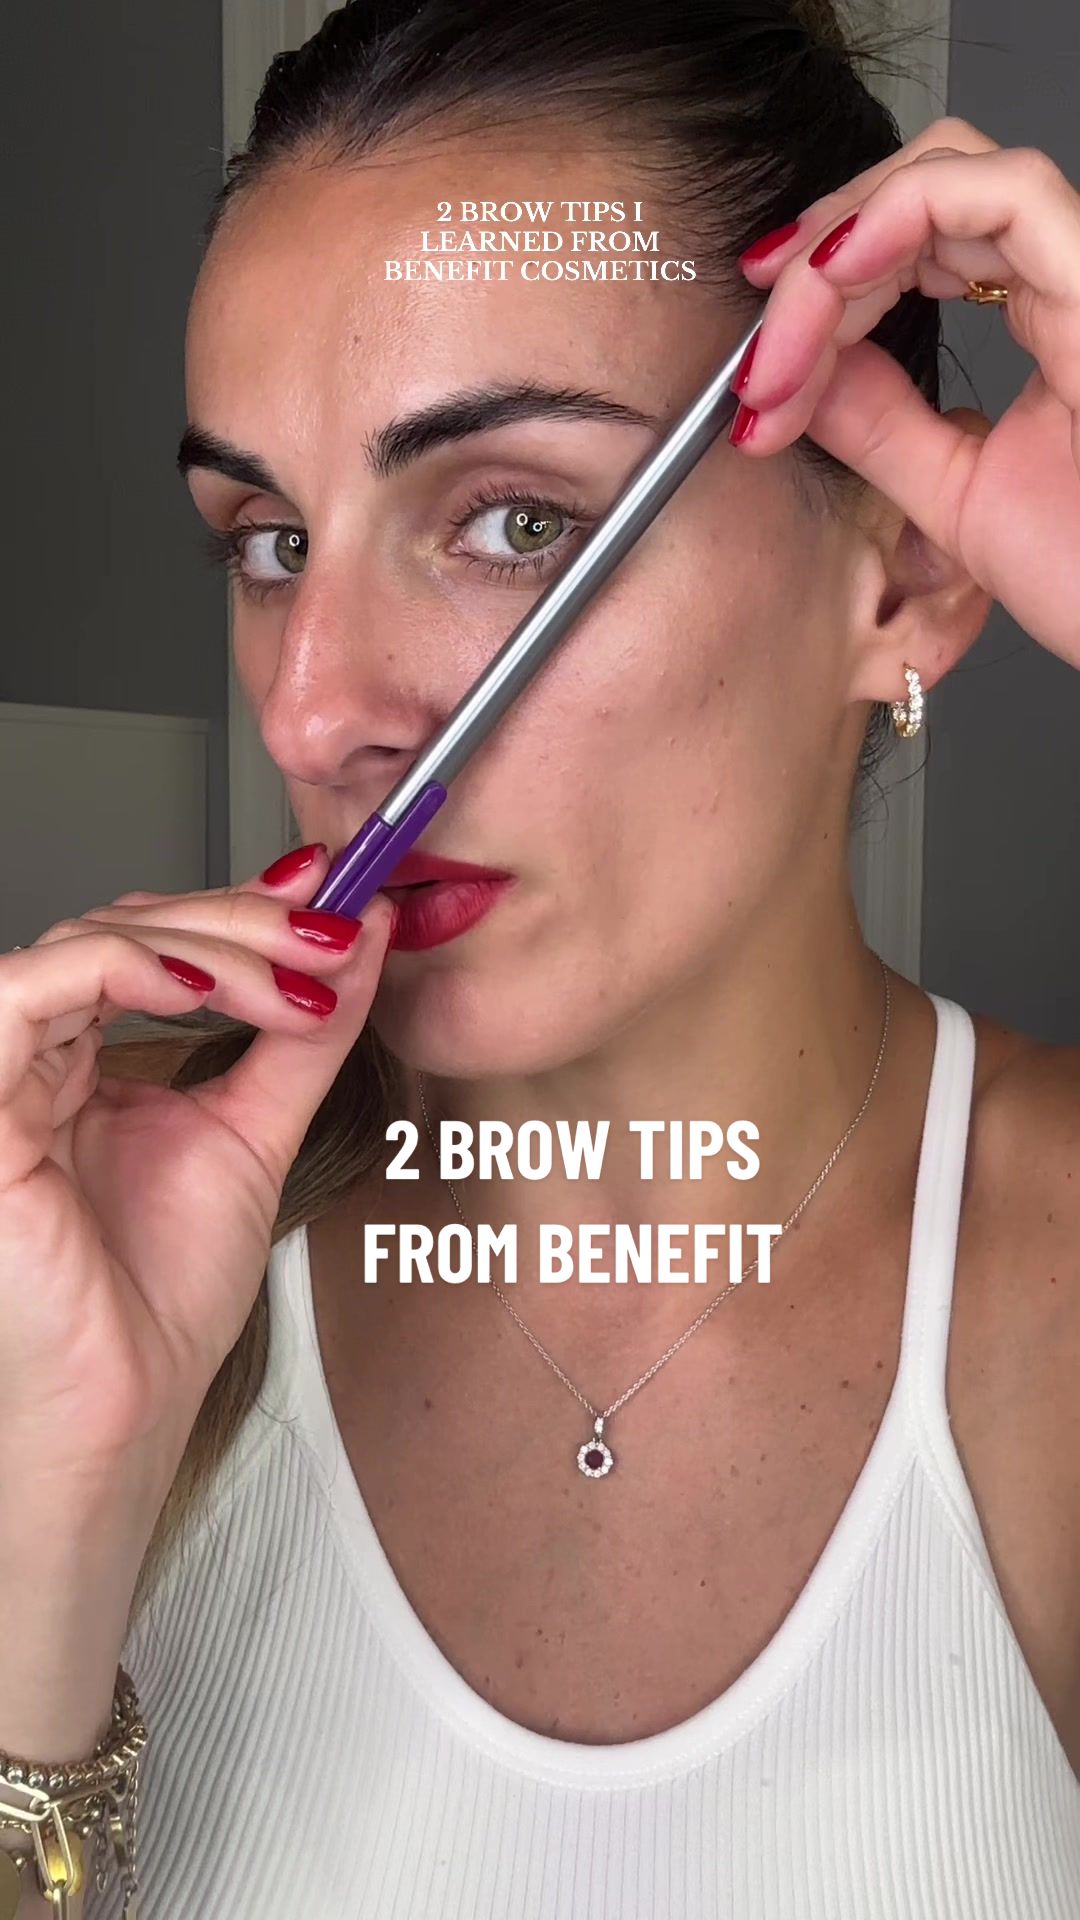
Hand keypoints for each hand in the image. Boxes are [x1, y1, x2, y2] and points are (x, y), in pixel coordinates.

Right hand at [0, 851, 391, 1508]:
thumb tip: (366, 938)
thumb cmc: (161, 1301)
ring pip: (87, 944)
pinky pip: (25, 992)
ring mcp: (1, 1079)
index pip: (154, 945)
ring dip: (207, 941)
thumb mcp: (257, 1136)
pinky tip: (204, 989)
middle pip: (125, 929)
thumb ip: (304, 1038)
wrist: (122, 1408)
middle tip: (335, 935)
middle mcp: (36, 1060)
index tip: (340, 904)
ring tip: (297, 976)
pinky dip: (121, 968)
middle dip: (243, 919)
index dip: (245, 911)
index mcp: (85, 1064)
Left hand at [732, 117, 1079, 665]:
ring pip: (950, 173)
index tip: (765, 356)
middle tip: (760, 343)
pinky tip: (834, 272)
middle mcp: (1073, 277)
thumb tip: (805, 372)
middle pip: (927, 189)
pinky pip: (1001, 191)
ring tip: (783, 334)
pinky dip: (900, 213)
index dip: (831, 276)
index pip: (929, 239)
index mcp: (1054, 315)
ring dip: (840, 242)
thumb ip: (883, 425)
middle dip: (820, 254)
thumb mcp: (954, 494)